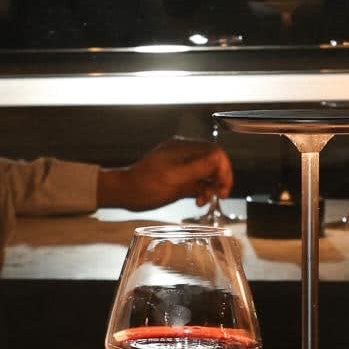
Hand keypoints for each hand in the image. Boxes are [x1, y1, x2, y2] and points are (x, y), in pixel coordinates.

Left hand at [97, 137, 234, 211]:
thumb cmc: (145, 185)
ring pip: (206, 173)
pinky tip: (198, 200)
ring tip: (206, 201)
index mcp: (184, 148)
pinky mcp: (178, 177)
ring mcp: (181, 166)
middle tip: (221, 195)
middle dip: (220, 179)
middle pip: (213, 162)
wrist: (124, 192)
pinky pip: (197, 181)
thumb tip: (219, 159)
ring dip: (210, 187)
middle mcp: (185, 154)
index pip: (214, 152)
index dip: (223, 168)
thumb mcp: (174, 178)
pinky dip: (201, 190)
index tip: (224, 186)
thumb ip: (198, 168)